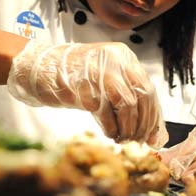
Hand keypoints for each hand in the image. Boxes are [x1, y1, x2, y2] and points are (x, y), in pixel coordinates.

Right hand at [7, 40, 167, 146]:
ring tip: (123, 137)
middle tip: (140, 139)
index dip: (153, 114)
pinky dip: (111, 126)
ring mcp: (99, 71)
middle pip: (140, 96)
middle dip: (143, 123)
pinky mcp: (85, 85)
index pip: (147, 88)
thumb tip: (151, 126)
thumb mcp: (104, 78)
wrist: (41, 68)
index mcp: (122, 56)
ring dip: (128, 127)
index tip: (155, 134)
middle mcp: (114, 60)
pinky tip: (110, 133)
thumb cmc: (73, 76)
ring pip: (126, 104)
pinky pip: (105, 111)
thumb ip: (126, 93)